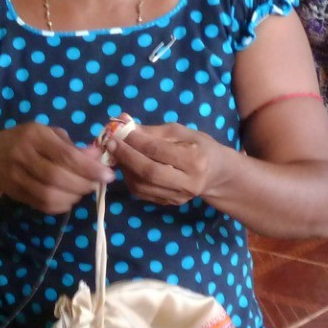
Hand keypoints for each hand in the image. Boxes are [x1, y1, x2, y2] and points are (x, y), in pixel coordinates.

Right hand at [0, 123, 110, 214]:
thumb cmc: (26, 141)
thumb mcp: (48, 135)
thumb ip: (73, 146)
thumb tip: (98, 158)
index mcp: (34, 135)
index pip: (65, 155)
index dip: (89, 168)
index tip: (108, 175)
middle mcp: (22, 155)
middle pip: (57, 177)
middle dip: (82, 184)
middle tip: (96, 184)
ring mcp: (16, 176)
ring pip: (48, 194)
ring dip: (72, 197)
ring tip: (82, 191)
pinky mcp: (15, 192)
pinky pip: (41, 205)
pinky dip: (60, 206)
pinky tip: (68, 199)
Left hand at [106, 122, 226, 205]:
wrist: (216, 174)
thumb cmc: (199, 146)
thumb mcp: (182, 132)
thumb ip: (153, 130)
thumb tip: (124, 124)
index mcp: (195, 160)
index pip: (158, 150)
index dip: (135, 141)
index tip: (118, 131)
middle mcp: (188, 182)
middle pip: (148, 172)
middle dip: (126, 156)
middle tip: (111, 144)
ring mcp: (179, 197)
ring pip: (142, 186)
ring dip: (125, 169)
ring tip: (116, 154)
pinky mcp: (170, 203)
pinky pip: (143, 193)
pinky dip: (130, 179)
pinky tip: (127, 167)